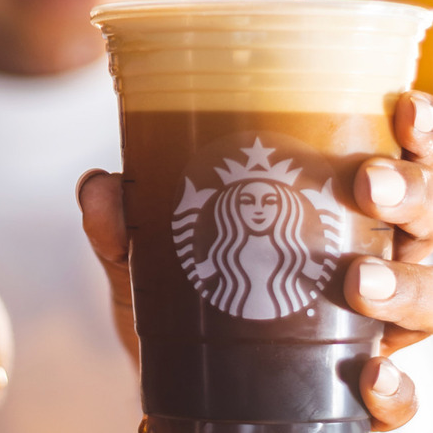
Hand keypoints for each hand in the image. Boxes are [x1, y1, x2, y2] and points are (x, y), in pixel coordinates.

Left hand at [77, 91, 432, 431]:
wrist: (179, 379)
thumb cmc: (186, 298)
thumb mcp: (148, 254)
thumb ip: (122, 222)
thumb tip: (99, 190)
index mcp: (336, 215)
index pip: (396, 162)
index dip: (417, 133)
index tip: (400, 106)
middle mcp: (370, 261)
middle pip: (426, 221)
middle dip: (412, 195)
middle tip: (368, 184)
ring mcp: (372, 327)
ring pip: (427, 299)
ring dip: (404, 285)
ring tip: (354, 279)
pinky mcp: (355, 387)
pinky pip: (399, 393)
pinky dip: (393, 389)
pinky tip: (368, 379)